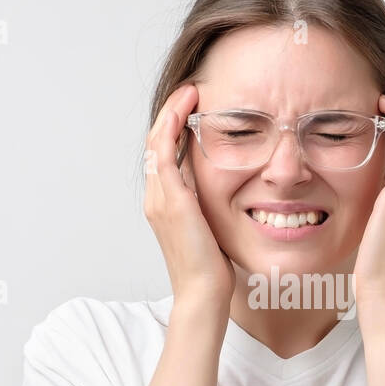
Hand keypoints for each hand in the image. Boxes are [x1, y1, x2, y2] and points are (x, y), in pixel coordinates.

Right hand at [144, 83, 234, 313]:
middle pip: (155, 142)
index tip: (193, 109)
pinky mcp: (171, 200)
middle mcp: (156, 198)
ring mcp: (159, 198)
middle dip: (170, 113)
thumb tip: (230, 191)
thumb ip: (211, 207)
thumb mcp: (212, 229)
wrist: (204, 294)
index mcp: (164, 204)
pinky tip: (186, 110)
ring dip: (171, 112)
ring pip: (156, 142)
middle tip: (191, 91)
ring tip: (189, 92)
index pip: (162, 155)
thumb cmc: (212, 270)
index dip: (174, 128)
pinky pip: (164, 152)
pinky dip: (171, 126)